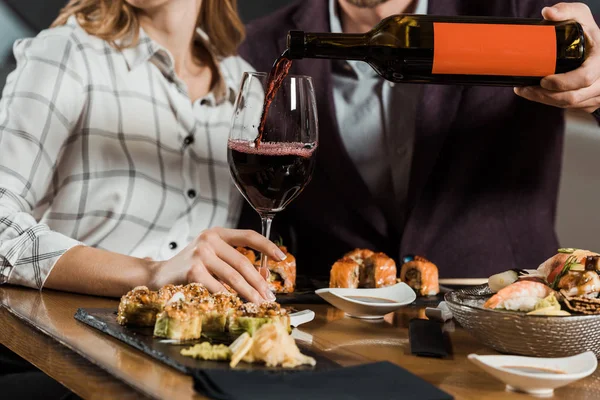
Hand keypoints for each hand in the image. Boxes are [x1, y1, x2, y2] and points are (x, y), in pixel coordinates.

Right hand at [148, 227, 285, 303]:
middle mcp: (209, 240)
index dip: (267, 246)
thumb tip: (262, 278)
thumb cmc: (189, 268)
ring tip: (259, 303)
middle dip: (259, 281)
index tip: (281, 257)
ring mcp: (200, 254)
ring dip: (249, 293)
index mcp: (216, 234)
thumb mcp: (211, 256)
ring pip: (234, 277)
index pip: (248, 236)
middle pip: (243, 262)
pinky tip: (237, 305)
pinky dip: (230, 299)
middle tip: (269, 295)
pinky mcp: (193, 271)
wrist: (157, 276)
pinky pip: (219, 289)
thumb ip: (232, 261)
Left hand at [514, 3, 599, 112]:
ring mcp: (597, 93)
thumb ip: (566, 11)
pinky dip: (550, 103)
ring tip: (525, 91)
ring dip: (543, 100)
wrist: (594, 48)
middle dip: (544, 96)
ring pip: (568, 105)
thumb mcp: (580, 16)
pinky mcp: (589, 102)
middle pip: (572, 97)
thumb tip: (547, 13)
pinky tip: (535, 95)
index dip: (562, 83)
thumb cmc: (586, 32)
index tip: (543, 80)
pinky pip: (568, 108)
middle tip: (524, 89)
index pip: (584, 78)